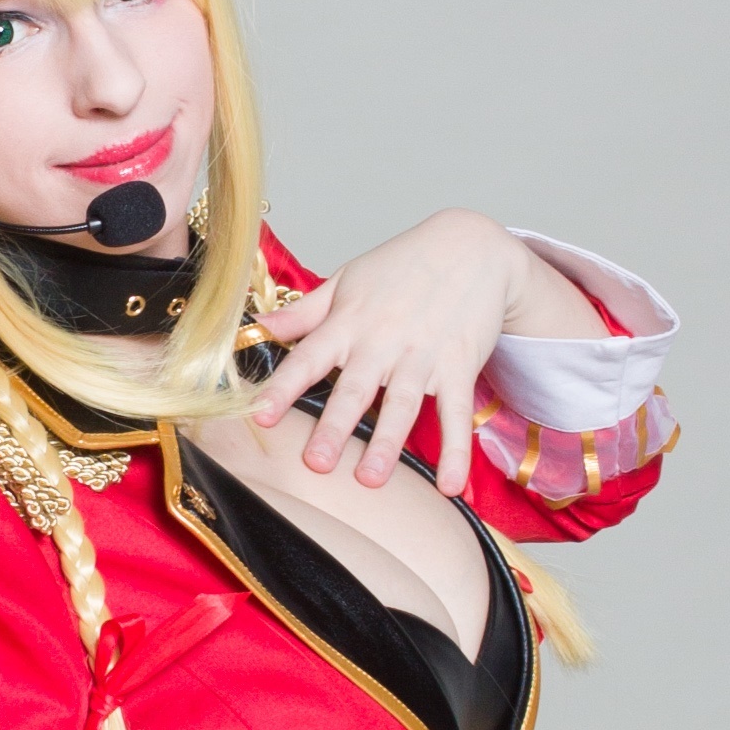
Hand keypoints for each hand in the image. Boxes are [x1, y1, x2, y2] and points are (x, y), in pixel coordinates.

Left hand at [250, 207, 542, 488]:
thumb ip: (304, 312)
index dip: (282, 387)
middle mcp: (383, 341)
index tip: (260, 416)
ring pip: (403, 405)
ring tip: (370, 479)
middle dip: (335, 426)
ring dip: (387, 444)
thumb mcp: (348, 279)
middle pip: (355, 389)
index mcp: (349, 322)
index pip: (309, 358)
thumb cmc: (403, 264)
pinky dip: (456, 450)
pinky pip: (457, 414)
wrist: (473, 246)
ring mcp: (424, 355)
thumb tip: (257, 327)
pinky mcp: (460, 366)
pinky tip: (450, 484)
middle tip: (317, 463)